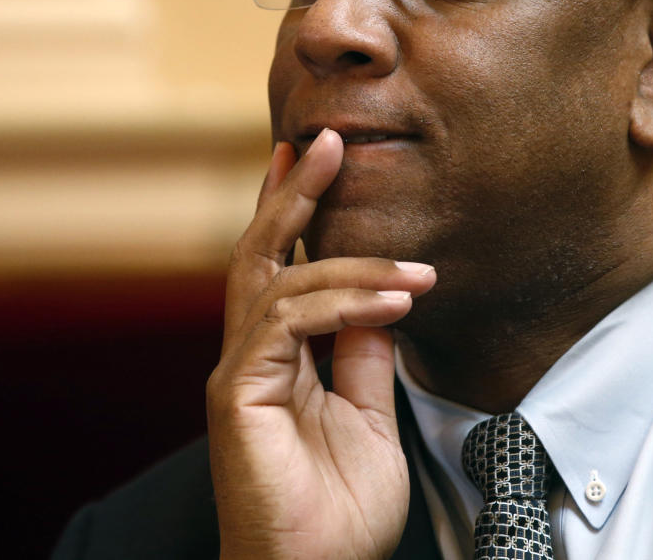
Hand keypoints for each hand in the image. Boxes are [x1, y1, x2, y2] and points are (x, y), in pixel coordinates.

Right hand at [207, 129, 435, 559]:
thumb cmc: (338, 514)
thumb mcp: (371, 416)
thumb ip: (365, 355)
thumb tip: (383, 301)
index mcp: (277, 358)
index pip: (281, 268)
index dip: (296, 210)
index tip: (318, 159)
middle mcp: (250, 356)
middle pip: (261, 253)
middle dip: (294, 193)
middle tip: (325, 139)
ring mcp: (240, 373)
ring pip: (277, 280)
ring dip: (350, 258)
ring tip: (414, 268)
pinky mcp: (238, 394)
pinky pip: (286, 323)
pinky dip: (343, 302)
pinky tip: (394, 301)